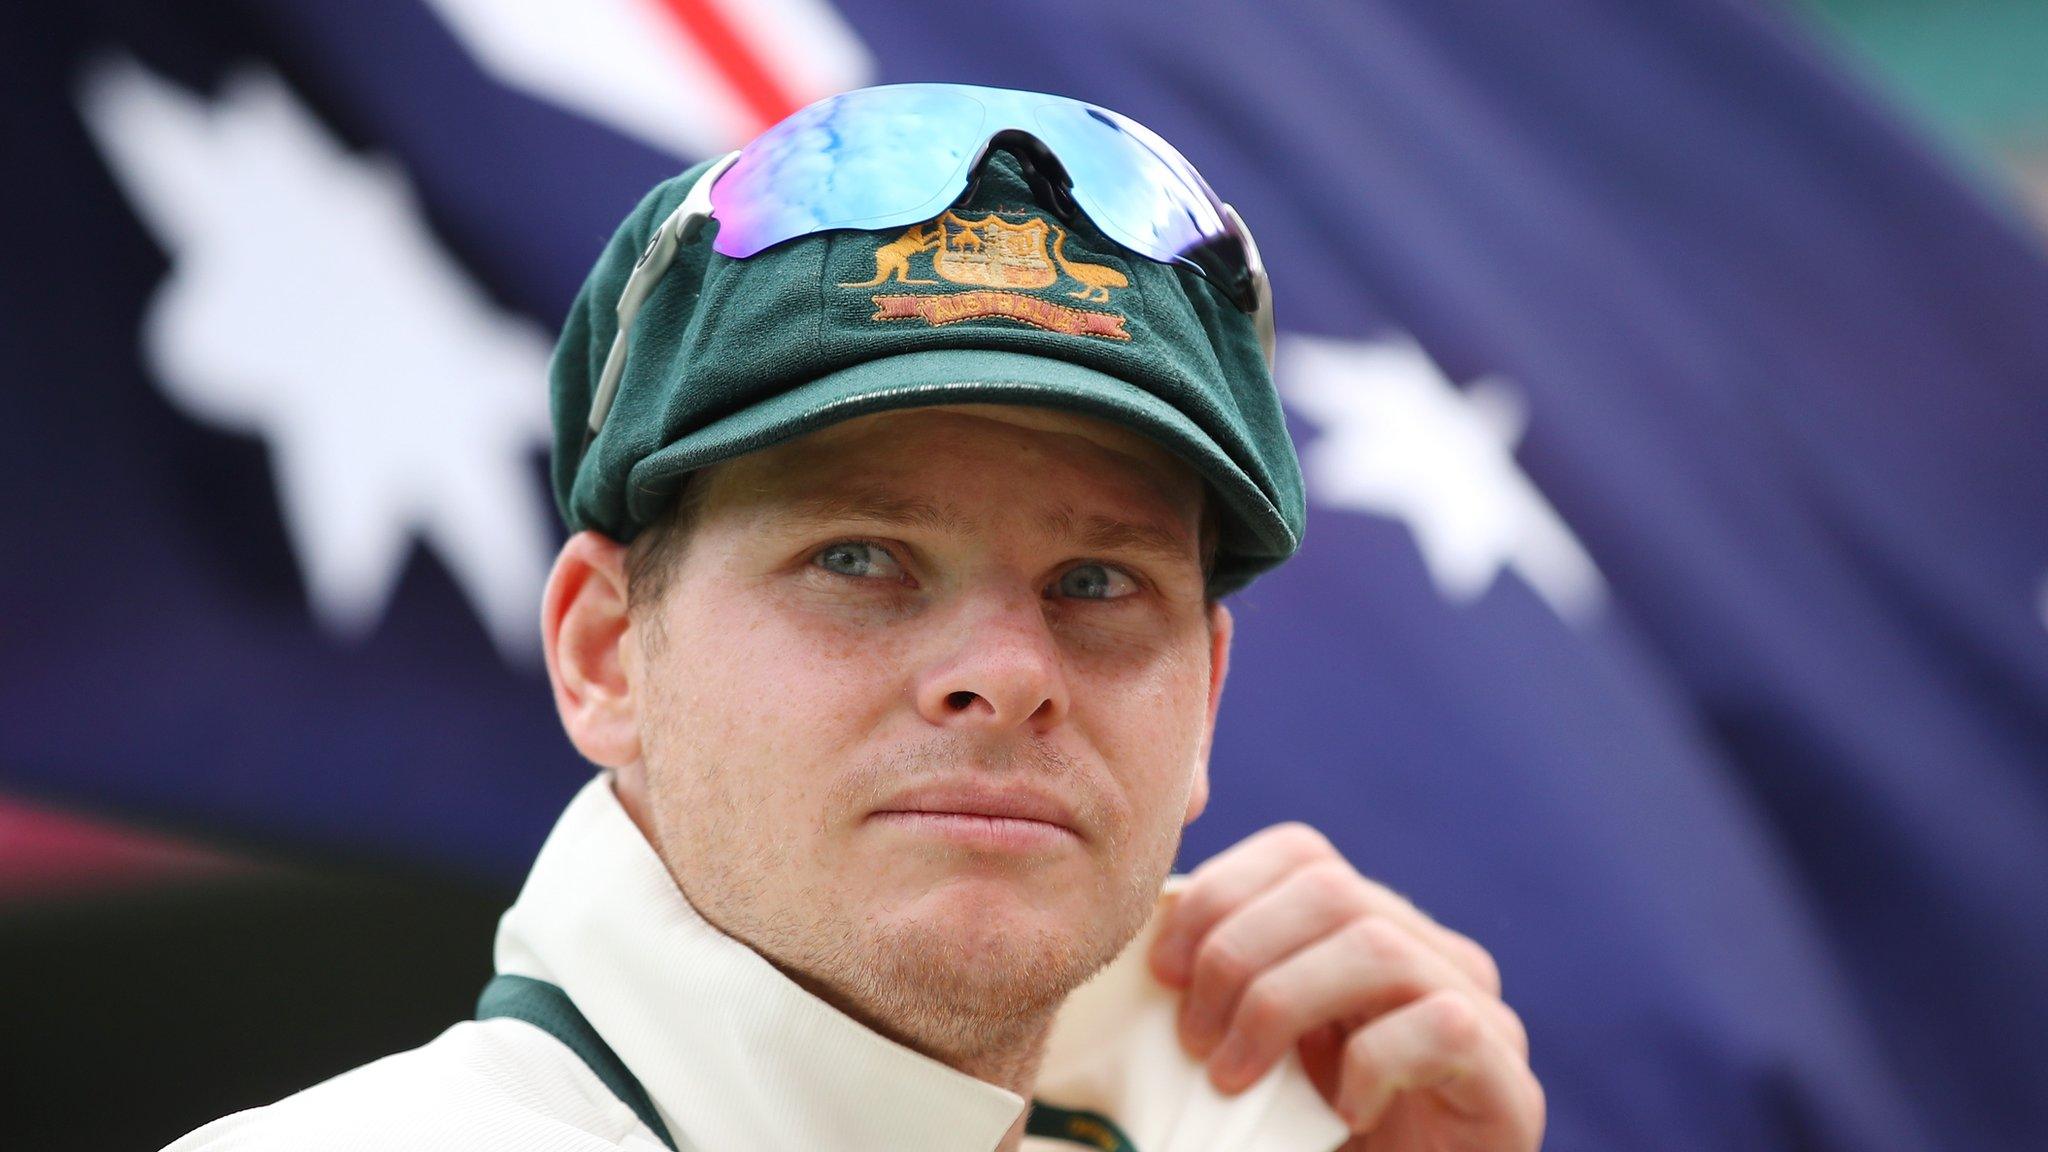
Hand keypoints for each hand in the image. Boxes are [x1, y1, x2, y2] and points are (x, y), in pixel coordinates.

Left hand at [1148, 823, 1542, 1150]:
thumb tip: (1152, 945)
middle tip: (1192, 1037)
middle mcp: (1436, 955)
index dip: (1221, 891)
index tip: (1164, 968)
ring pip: (1376, 946)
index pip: (1301, 853)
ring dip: (1280, 1005)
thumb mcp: (1259, 1052)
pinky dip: (1369, 1066)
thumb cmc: (1310, 1145)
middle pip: (1331, 889)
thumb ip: (1231, 993)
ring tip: (1232, 1078)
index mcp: (1374, 931)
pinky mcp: (1508, 1082)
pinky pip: (1439, 1027)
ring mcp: (1484, 1014)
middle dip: (1239, 953)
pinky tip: (1339, 1115)